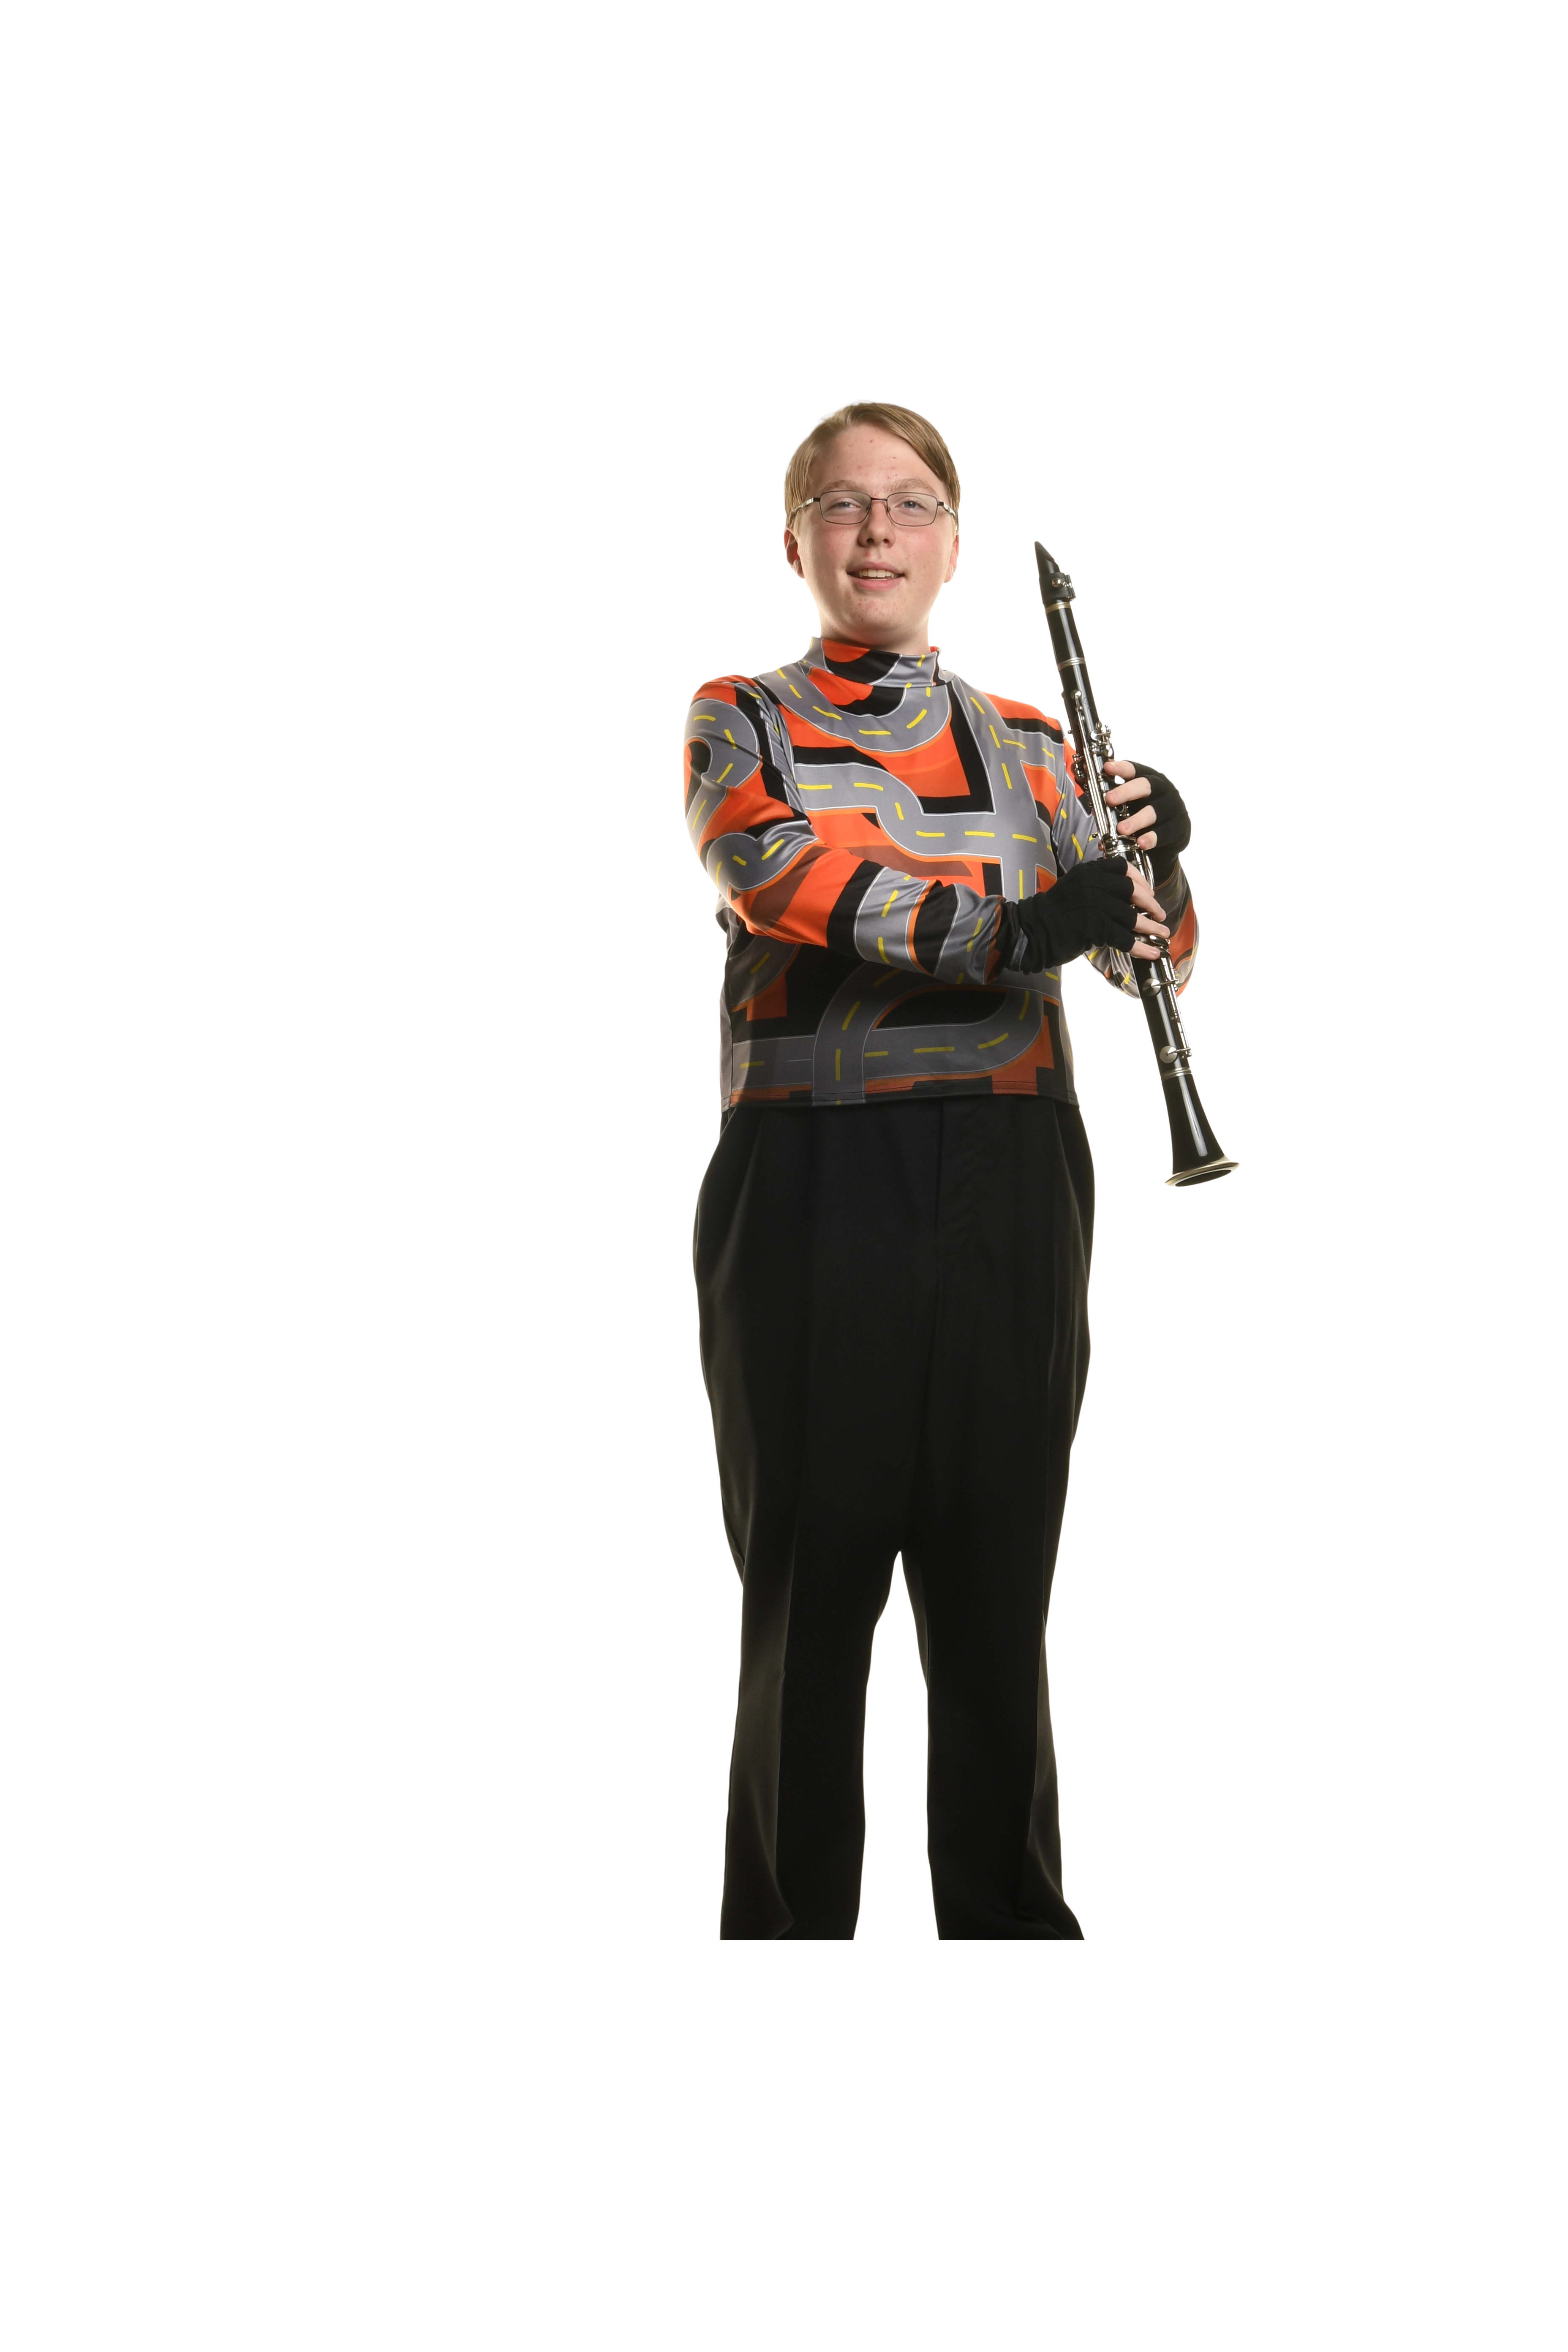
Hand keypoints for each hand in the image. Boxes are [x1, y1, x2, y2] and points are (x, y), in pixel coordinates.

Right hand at [1004, 855, 1169, 973]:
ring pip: (1132, 917)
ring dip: (1150, 927)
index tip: (1148, 891)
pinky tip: (1151, 952)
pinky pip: (1125, 938)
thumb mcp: (1073, 888)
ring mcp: (1094, 905)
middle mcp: (1093, 884)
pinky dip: (1141, 947)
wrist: (1031, 931)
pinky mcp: (1094, 927)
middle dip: (1150, 904)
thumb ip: (1095, 886)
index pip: (1122, 868)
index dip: (1140, 880)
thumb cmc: (1052, 914)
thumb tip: (1124, 897)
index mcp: (1088, 872)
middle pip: (1132, 891)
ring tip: (1162, 934)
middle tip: (1160, 914)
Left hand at [1103, 759, 1191, 877]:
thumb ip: (1116, 798)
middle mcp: (1163, 790)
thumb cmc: (1145, 814)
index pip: (1136, 769)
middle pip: (1146, 786)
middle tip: (1109, 799)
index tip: (1106, 768)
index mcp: (1149, 779)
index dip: (1121, 768)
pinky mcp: (1179, 827)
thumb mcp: (1131, 803)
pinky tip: (1142, 843)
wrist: (1172, 836)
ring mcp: (1173, 808)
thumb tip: (1089, 798)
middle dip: (1126, 791)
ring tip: (1121, 829)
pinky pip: (1165, 833)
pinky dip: (1152, 838)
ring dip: (1137, 820)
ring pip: (1154, 811)